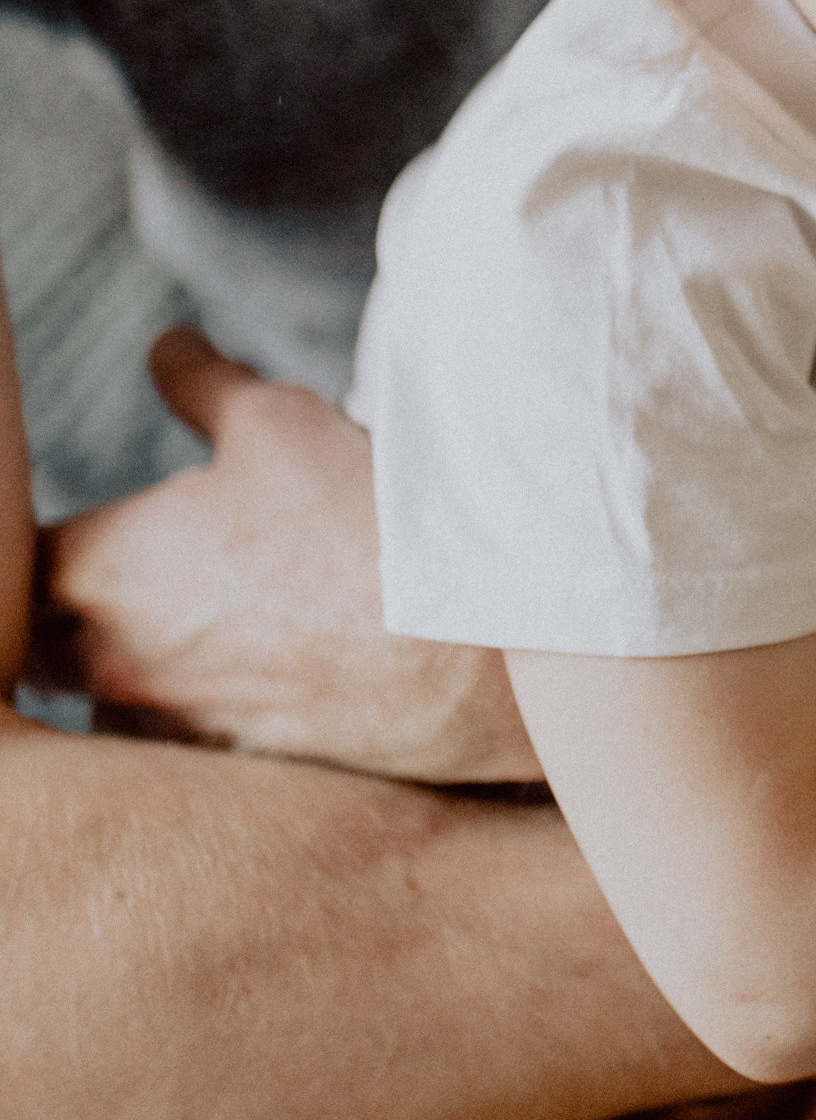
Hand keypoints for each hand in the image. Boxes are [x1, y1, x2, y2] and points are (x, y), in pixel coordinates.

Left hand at [31, 329, 540, 784]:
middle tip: (128, 574)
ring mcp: (170, 728)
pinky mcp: (231, 773)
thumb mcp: (276, 420)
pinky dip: (203, 714)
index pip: (18, 558)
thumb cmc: (360, 524)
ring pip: (109, 705)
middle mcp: (114, 662)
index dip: (35, 538)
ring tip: (208, 628)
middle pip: (39, 647)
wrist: (467, 651)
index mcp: (103, 568)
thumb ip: (201, 381)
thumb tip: (166, 346)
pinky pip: (184, 747)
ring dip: (131, 671)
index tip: (87, 522)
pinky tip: (265, 678)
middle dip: (67, 610)